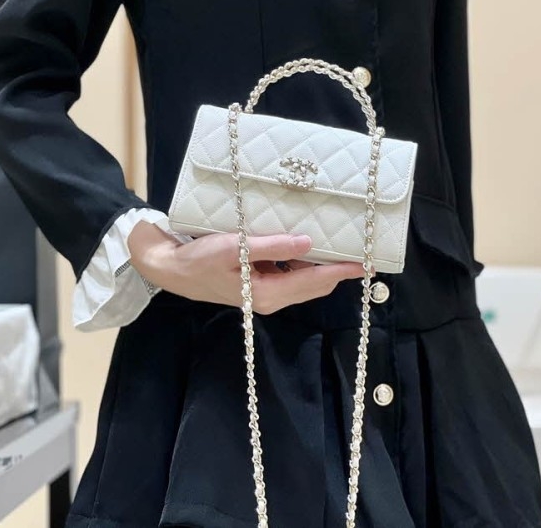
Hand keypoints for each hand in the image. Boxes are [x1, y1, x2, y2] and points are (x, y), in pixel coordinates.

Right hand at [127, 221, 365, 314]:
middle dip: (338, 271)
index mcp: (267, 293)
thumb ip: (271, 246)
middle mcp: (271, 298)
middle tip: (362, 252)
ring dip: (322, 267)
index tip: (367, 264)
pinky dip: (304, 264)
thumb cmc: (200, 259)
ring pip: (305, 282)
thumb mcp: (234, 248)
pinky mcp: (258, 286)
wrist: (173, 270)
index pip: (314, 281)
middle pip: (315, 286)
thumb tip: (307, 242)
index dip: (342, 272)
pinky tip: (307, 247)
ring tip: (342, 247)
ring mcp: (265, 294)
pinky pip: (291, 277)